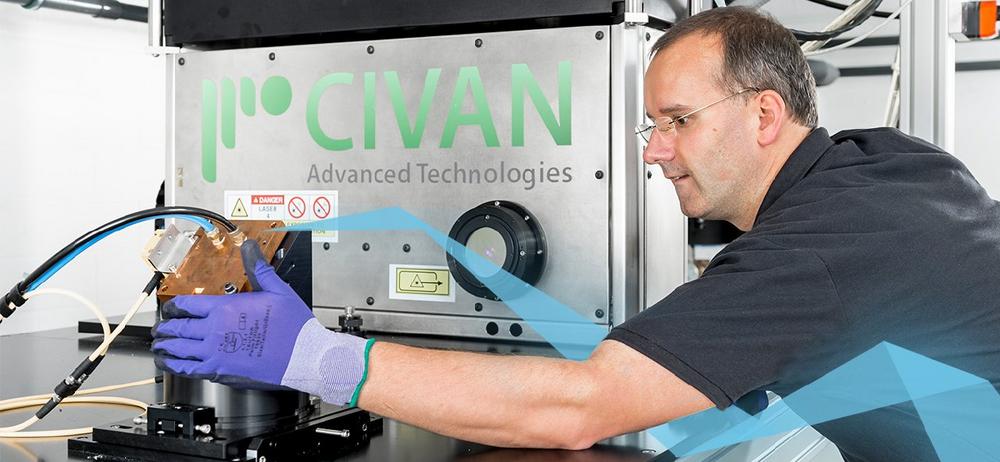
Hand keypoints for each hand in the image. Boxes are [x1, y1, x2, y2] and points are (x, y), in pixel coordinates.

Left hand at [152, 240, 373, 403]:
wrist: (305, 357)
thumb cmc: (294, 328)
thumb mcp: (277, 291)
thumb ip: (258, 268)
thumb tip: (249, 247)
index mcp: (225, 309)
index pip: (187, 305)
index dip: (173, 307)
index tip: (169, 309)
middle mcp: (215, 331)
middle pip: (178, 328)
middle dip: (165, 328)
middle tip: (159, 328)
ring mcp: (215, 353)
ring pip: (178, 350)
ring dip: (165, 347)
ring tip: (159, 345)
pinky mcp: (220, 372)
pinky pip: (188, 369)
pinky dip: (174, 366)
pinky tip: (170, 364)